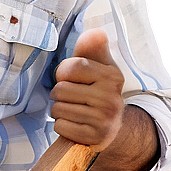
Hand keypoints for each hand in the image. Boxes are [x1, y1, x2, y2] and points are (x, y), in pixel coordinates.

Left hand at [50, 28, 124, 150]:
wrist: (110, 126)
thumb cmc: (96, 89)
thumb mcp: (97, 66)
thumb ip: (91, 48)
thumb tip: (96, 32)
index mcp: (112, 76)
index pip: (72, 67)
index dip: (63, 73)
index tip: (71, 79)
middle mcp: (111, 98)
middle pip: (60, 90)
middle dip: (59, 94)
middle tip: (72, 98)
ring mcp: (105, 120)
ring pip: (58, 109)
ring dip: (59, 110)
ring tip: (73, 110)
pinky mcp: (95, 138)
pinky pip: (60, 126)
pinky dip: (61, 126)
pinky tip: (75, 124)